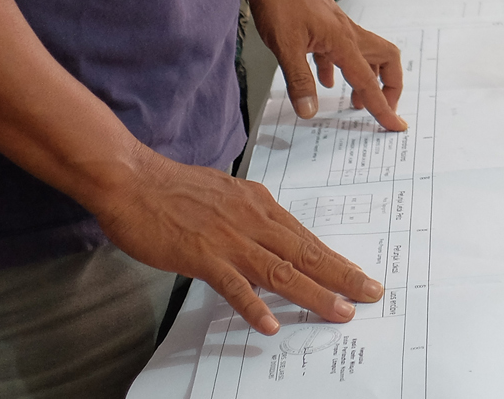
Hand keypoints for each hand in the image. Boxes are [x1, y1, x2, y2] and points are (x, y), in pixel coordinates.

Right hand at [88, 147, 384, 335]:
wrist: (131, 179)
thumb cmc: (173, 187)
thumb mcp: (225, 195)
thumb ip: (247, 215)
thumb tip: (267, 234)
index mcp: (259, 205)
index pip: (305, 238)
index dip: (334, 260)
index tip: (358, 276)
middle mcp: (252, 220)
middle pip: (305, 253)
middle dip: (342, 276)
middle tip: (371, 294)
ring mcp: (229, 239)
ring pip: (281, 270)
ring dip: (314, 293)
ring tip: (340, 312)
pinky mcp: (201, 255)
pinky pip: (232, 285)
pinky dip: (253, 305)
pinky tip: (270, 323)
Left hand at [243, 0, 406, 129]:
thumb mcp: (285, 45)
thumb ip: (299, 80)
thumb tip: (309, 111)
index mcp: (343, 41)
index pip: (369, 81)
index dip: (383, 107)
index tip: (397, 126)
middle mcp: (348, 33)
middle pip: (386, 60)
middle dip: (389, 86)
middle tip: (380, 107)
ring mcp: (338, 27)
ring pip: (367, 54)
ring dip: (367, 78)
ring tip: (353, 101)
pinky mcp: (326, 25)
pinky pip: (343, 51)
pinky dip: (341, 69)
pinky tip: (325, 80)